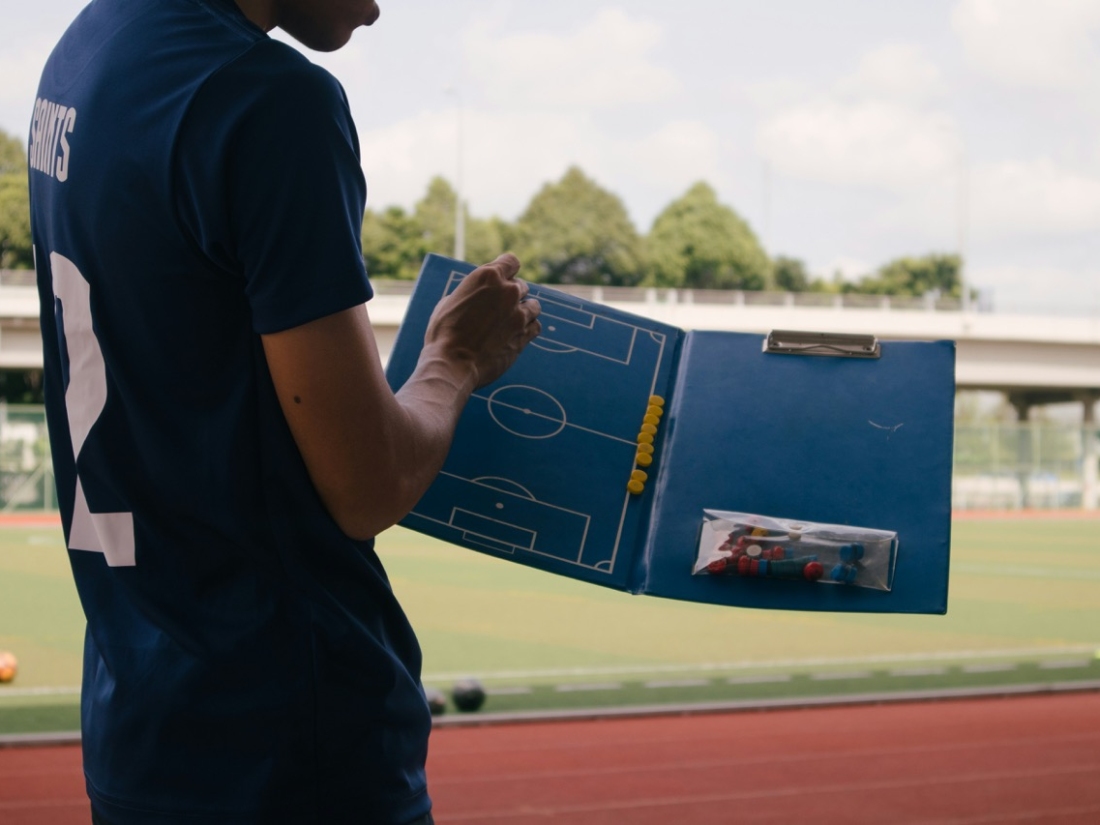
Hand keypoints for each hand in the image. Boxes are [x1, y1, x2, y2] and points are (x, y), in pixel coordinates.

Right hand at [423, 254, 541, 387]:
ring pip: (533, 305)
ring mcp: (519, 313)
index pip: (511, 261)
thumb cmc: (444, 333)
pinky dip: (528, 329)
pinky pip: (536, 326)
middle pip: (521, 285)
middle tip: (498, 309)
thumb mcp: (451, 301)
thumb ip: (473, 292)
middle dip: (511, 295)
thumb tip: (479, 294)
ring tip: (510, 322)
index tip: (504, 278)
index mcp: (488, 277)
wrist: (452, 363)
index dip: (508, 270)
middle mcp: (508, 291)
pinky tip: (516, 334)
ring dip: (524, 311)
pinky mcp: (525, 334)